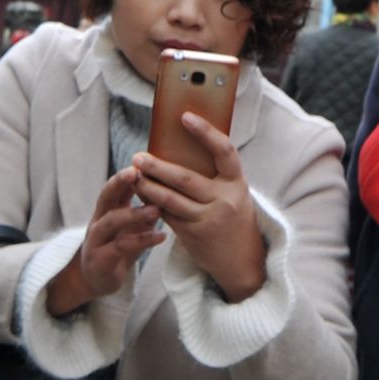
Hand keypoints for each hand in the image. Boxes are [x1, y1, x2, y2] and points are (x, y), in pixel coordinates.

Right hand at [44, 166, 163, 319]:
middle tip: (137, 173)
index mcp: (105, 212)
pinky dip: (143, 240)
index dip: (123, 176)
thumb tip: (165, 189)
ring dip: (134, 214)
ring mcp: (97, 240)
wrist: (96, 280)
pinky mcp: (101, 259)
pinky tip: (161, 236)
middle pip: (105, 198)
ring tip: (157, 210)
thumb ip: (143, 211)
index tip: (139, 163)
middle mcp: (98, 222)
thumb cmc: (117, 249)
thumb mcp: (131, 228)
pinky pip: (121, 247)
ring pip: (112, 222)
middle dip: (118, 184)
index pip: (112, 188)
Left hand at [133, 113, 265, 300]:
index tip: (185, 116)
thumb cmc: (235, 219)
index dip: (205, 132)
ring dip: (148, 186)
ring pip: (170, 199)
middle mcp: (225, 201)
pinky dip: (152, 203)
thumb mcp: (234, 195)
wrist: (244, 263)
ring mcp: (209, 220)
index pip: (224, 151)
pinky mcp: (194, 236)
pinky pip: (168, 215)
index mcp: (238, 184)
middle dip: (158, 166)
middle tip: (138, 156)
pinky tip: (141, 193)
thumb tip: (178, 149)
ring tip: (134, 174)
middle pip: (185, 178)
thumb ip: (214, 176)